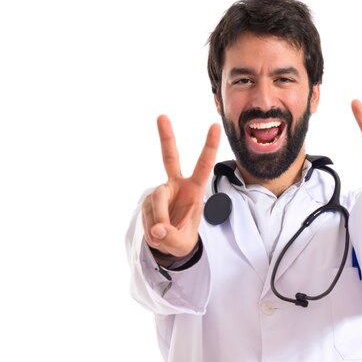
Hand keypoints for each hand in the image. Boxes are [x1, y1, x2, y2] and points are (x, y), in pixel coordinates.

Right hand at [142, 115, 220, 256]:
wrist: (167, 244)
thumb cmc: (182, 240)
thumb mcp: (182, 244)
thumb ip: (171, 237)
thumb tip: (156, 230)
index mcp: (194, 190)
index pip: (203, 166)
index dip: (209, 147)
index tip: (214, 126)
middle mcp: (176, 186)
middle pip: (169, 158)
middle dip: (166, 137)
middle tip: (162, 116)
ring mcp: (160, 191)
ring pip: (156, 202)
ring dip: (158, 220)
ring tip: (162, 235)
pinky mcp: (148, 200)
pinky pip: (147, 213)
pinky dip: (150, 226)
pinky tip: (155, 232)